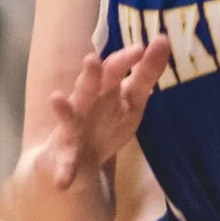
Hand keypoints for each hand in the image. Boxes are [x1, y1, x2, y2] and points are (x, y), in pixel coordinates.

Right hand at [39, 34, 172, 191]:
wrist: (73, 162)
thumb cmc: (105, 122)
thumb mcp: (131, 100)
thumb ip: (146, 72)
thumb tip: (163, 38)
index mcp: (104, 90)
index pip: (115, 71)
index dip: (127, 61)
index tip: (143, 47)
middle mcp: (86, 104)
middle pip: (89, 87)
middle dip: (91, 75)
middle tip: (92, 60)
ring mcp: (73, 129)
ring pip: (70, 117)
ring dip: (64, 109)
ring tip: (56, 99)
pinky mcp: (65, 156)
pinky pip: (64, 165)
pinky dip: (63, 172)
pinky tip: (62, 182)